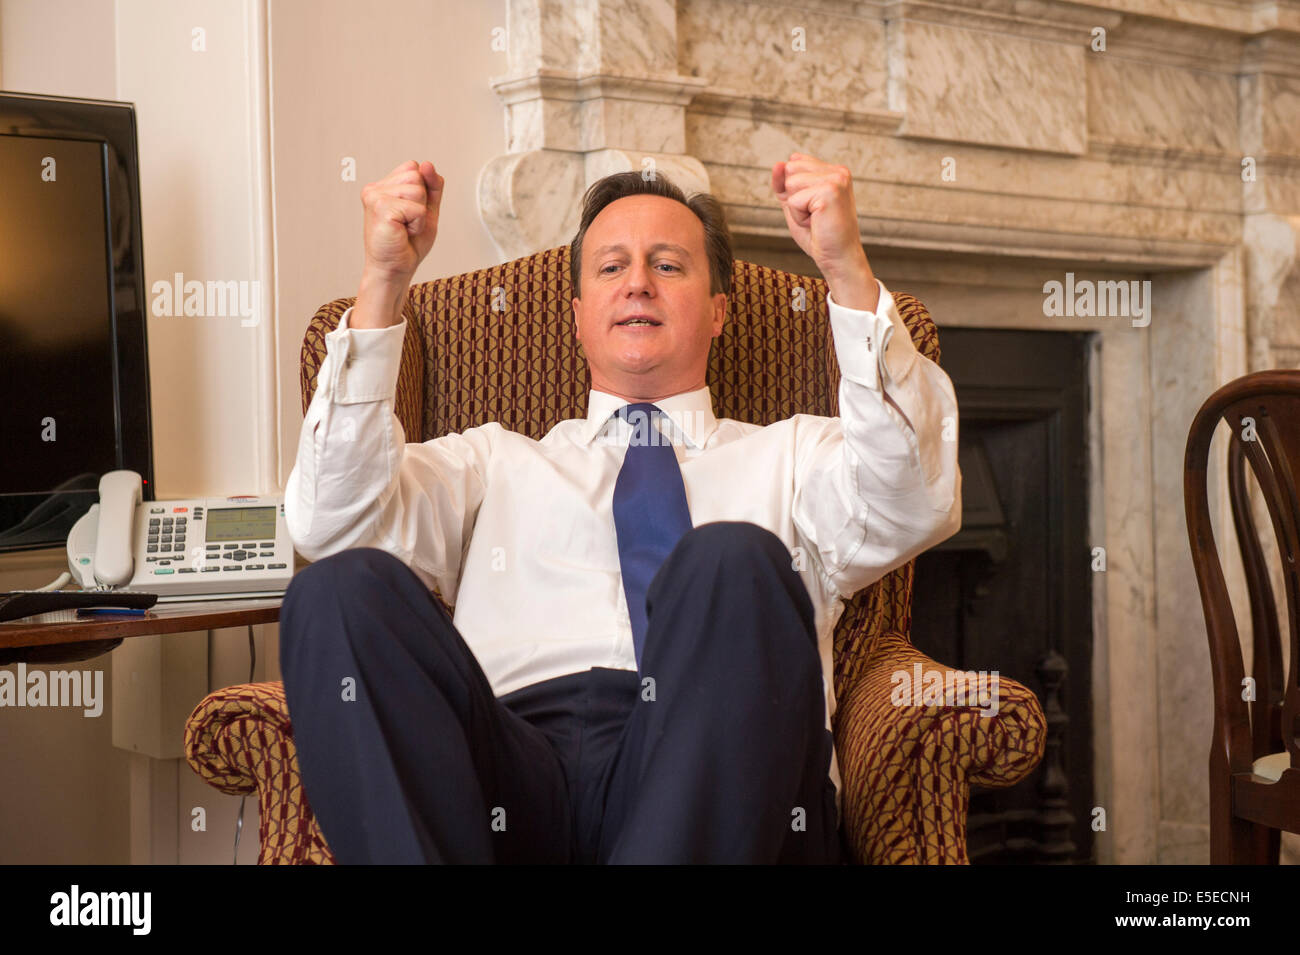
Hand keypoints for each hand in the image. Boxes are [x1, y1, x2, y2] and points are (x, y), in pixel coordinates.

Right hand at [361, 160, 444, 283]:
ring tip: (405, 228)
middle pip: (416, 174)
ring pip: (417, 190)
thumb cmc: (407, 244)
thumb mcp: (427, 209)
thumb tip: (427, 164)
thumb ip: (432, 186)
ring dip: (419, 214)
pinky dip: (417, 223)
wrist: (395, 269)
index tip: (410, 213)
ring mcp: (375, 197)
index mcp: (383, 186)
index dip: (423, 191)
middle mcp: (375, 188)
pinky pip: (416, 208)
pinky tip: (403, 232)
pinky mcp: (380, 208)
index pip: (414, 167)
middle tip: (408, 222)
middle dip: (421, 201)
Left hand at [771, 153, 876, 309]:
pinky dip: (799, 217)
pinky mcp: (830, 191)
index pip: (793, 162)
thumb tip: (778, 163)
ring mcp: (836, 179)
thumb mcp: (794, 204)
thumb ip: (783, 183)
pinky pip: (793, 200)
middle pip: (790, 168)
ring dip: (796, 208)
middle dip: (794, 197)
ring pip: (791, 183)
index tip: (811, 207)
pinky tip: (817, 223)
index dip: (792, 189)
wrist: (838, 259)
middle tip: (814, 216)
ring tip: (816, 219)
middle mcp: (838, 170)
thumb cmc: (819, 235)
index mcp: (833, 170)